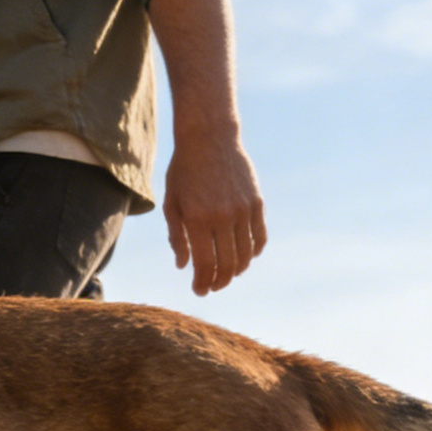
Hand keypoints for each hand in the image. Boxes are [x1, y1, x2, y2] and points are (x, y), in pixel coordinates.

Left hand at [162, 132, 266, 295]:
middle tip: (212, 287)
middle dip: (219, 282)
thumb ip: (176, 237)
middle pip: (226, 265)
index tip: (199, 291)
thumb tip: (183, 266)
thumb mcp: (172, 203)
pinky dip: (253, 252)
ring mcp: (243, 211)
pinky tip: (244, 257)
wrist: (210, 139)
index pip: (204, 265)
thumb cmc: (184, 172)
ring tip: (227, 274)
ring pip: (245, 255)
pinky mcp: (257, 203)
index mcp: (197, 220)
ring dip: (236, 270)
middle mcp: (222, 218)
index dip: (203, 283)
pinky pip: (259, 237)